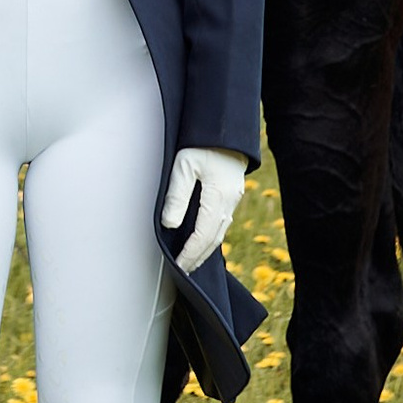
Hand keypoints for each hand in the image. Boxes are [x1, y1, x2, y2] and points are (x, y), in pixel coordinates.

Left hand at [162, 145, 246, 273]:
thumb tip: (170, 224)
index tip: (178, 264)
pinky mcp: (231, 196)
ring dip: (205, 249)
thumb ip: (177, 195)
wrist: (225, 131)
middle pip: (213, 239)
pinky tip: (203, 242)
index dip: (190, 252)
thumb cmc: (203, 144)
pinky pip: (222, 223)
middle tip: (183, 270)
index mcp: (218, 197)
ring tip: (191, 262)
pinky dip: (211, 237)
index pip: (203, 234)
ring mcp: (233, 200)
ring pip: (219, 233)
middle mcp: (229, 202)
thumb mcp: (183, 165)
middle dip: (197, 257)